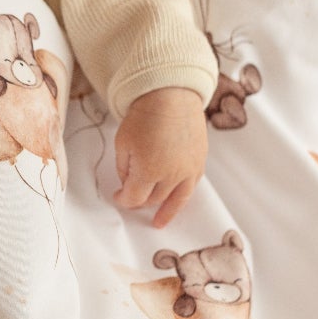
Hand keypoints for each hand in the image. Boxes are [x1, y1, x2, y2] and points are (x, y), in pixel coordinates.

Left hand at [112, 87, 207, 228]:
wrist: (171, 95)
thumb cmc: (143, 116)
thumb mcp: (122, 143)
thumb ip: (124, 168)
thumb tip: (129, 184)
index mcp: (147, 171)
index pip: (133, 198)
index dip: (123, 200)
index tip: (118, 196)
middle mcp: (170, 175)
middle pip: (152, 199)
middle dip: (140, 201)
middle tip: (132, 197)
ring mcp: (188, 170)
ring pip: (175, 199)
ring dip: (164, 211)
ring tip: (159, 222)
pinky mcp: (199, 163)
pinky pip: (191, 187)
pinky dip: (182, 198)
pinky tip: (176, 204)